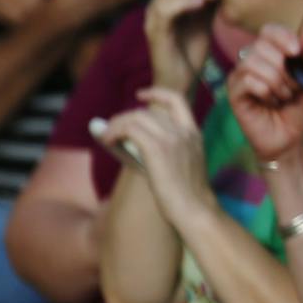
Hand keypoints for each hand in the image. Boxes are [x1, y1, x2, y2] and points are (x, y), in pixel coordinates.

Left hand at [96, 88, 211, 222]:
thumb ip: (162, 150)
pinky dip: (114, 132)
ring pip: (135, 117)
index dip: (156, 93)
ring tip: (107, 138)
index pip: (177, 100)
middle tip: (111, 131)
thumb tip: (125, 140)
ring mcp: (172, 139)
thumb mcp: (181, 165)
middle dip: (123, 117)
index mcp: (194, 134)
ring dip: (116, 125)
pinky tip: (108, 142)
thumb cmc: (186, 195)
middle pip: (146, 111)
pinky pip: (130, 129)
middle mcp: (184, 132)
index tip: (140, 94)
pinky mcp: (158, 149)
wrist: (196, 209)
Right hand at [142, 0, 218, 89]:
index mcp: (164, 0)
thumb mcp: (203, 20)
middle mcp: (155, 6)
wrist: (181, 82)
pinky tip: (201, 4)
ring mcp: (154, 19)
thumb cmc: (191, 52)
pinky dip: (184, 2)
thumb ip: (207, 1)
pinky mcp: (157, 33)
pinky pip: (165, 9)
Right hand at [227, 24, 302, 165]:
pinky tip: (271, 103)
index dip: (283, 37)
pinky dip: (266, 92)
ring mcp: (240, 76)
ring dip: (277, 82)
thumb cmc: (301, 110)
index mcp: (272, 54)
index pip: (269, 30)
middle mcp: (252, 61)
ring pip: (254, 63)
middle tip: (294, 87)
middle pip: (262, 46)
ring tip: (284, 97)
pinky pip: (248, 81)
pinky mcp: (234, 93)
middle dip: (285, 68)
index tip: (297, 52)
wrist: (294, 140)